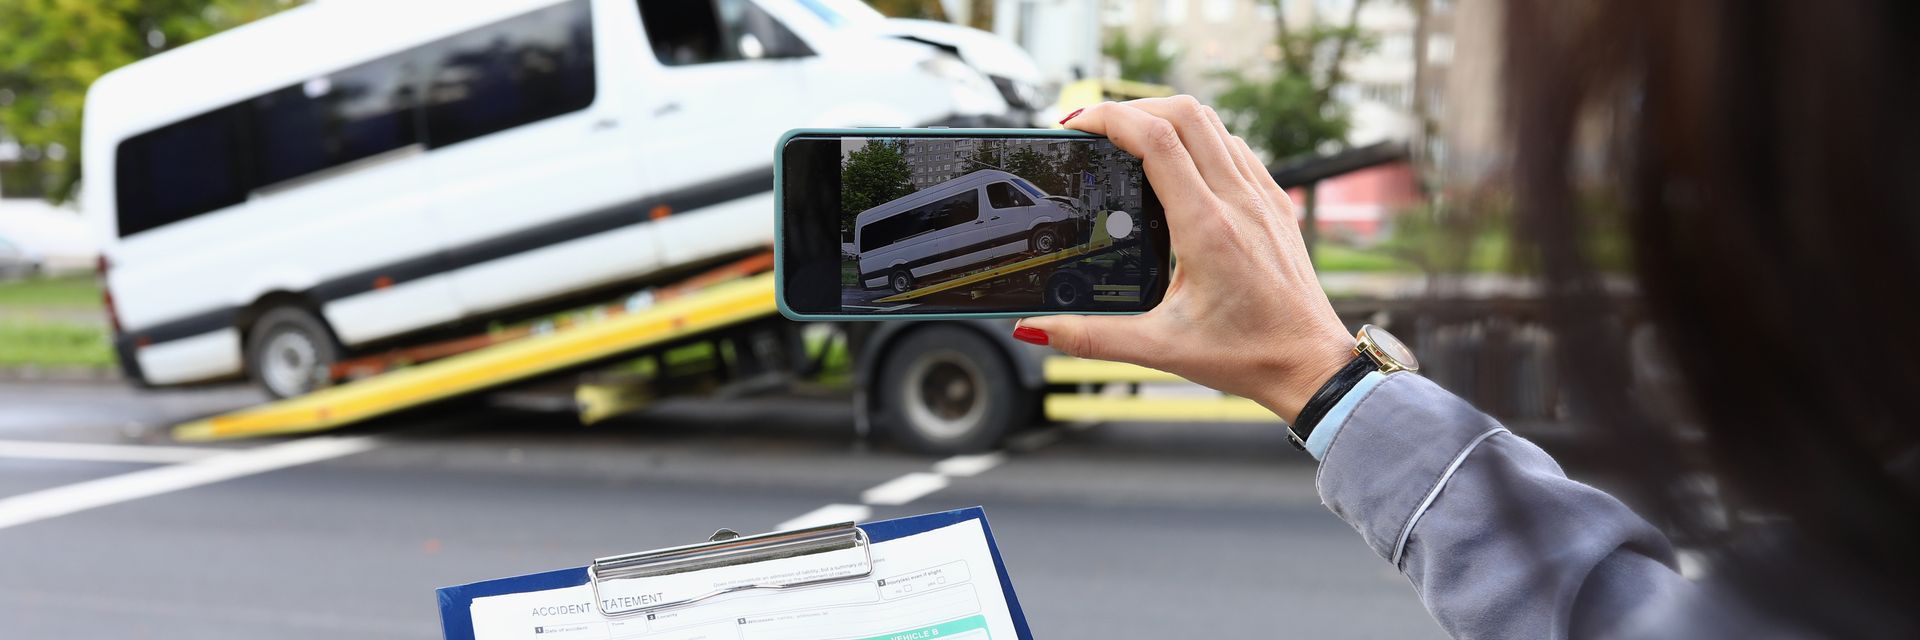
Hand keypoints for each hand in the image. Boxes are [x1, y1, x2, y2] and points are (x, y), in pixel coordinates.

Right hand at [1014, 97, 1353, 421]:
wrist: (1310, 365)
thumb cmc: (1247, 356)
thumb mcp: (1160, 350)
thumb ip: (1091, 338)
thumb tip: (1037, 328)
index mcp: (1208, 229)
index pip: (1158, 141)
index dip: (1111, 119)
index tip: (1077, 125)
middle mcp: (1238, 202)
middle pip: (1184, 113)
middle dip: (1132, 108)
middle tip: (1095, 130)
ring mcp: (1261, 197)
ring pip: (1213, 122)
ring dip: (1166, 117)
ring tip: (1128, 139)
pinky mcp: (1274, 203)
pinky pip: (1233, 146)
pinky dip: (1198, 137)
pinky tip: (1177, 164)